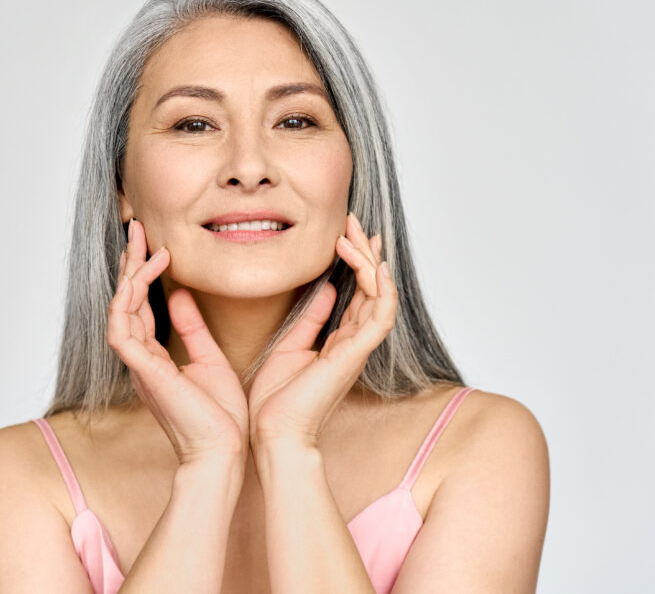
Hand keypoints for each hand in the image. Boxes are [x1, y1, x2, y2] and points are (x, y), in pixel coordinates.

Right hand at [107, 219, 248, 465]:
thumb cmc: (220, 416)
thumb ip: (192, 327)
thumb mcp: (209, 359)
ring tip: (143, 245)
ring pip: (119, 310)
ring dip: (129, 275)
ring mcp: (138, 366)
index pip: (139, 307)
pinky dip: (129, 300)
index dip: (142, 274)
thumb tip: (180, 295)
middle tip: (137, 229)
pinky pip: (121, 329)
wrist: (224, 452)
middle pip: (124, 302)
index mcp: (153, 359)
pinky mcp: (144, 372)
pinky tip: (146, 275)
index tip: (153, 244)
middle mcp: (140, 360)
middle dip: (129, 264)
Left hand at [247, 213, 397, 451]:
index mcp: (340, 342)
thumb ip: (310, 318)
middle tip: (356, 222)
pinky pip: (379, 317)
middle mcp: (354, 343)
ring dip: (371, 263)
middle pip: (374, 289)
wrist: (273, 432)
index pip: (359, 294)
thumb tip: (324, 288)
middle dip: (367, 253)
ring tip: (356, 235)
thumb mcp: (290, 345)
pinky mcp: (354, 355)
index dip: (357, 262)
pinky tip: (372, 266)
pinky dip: (380, 290)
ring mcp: (357, 349)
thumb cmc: (277, 399)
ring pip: (380, 297)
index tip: (346, 233)